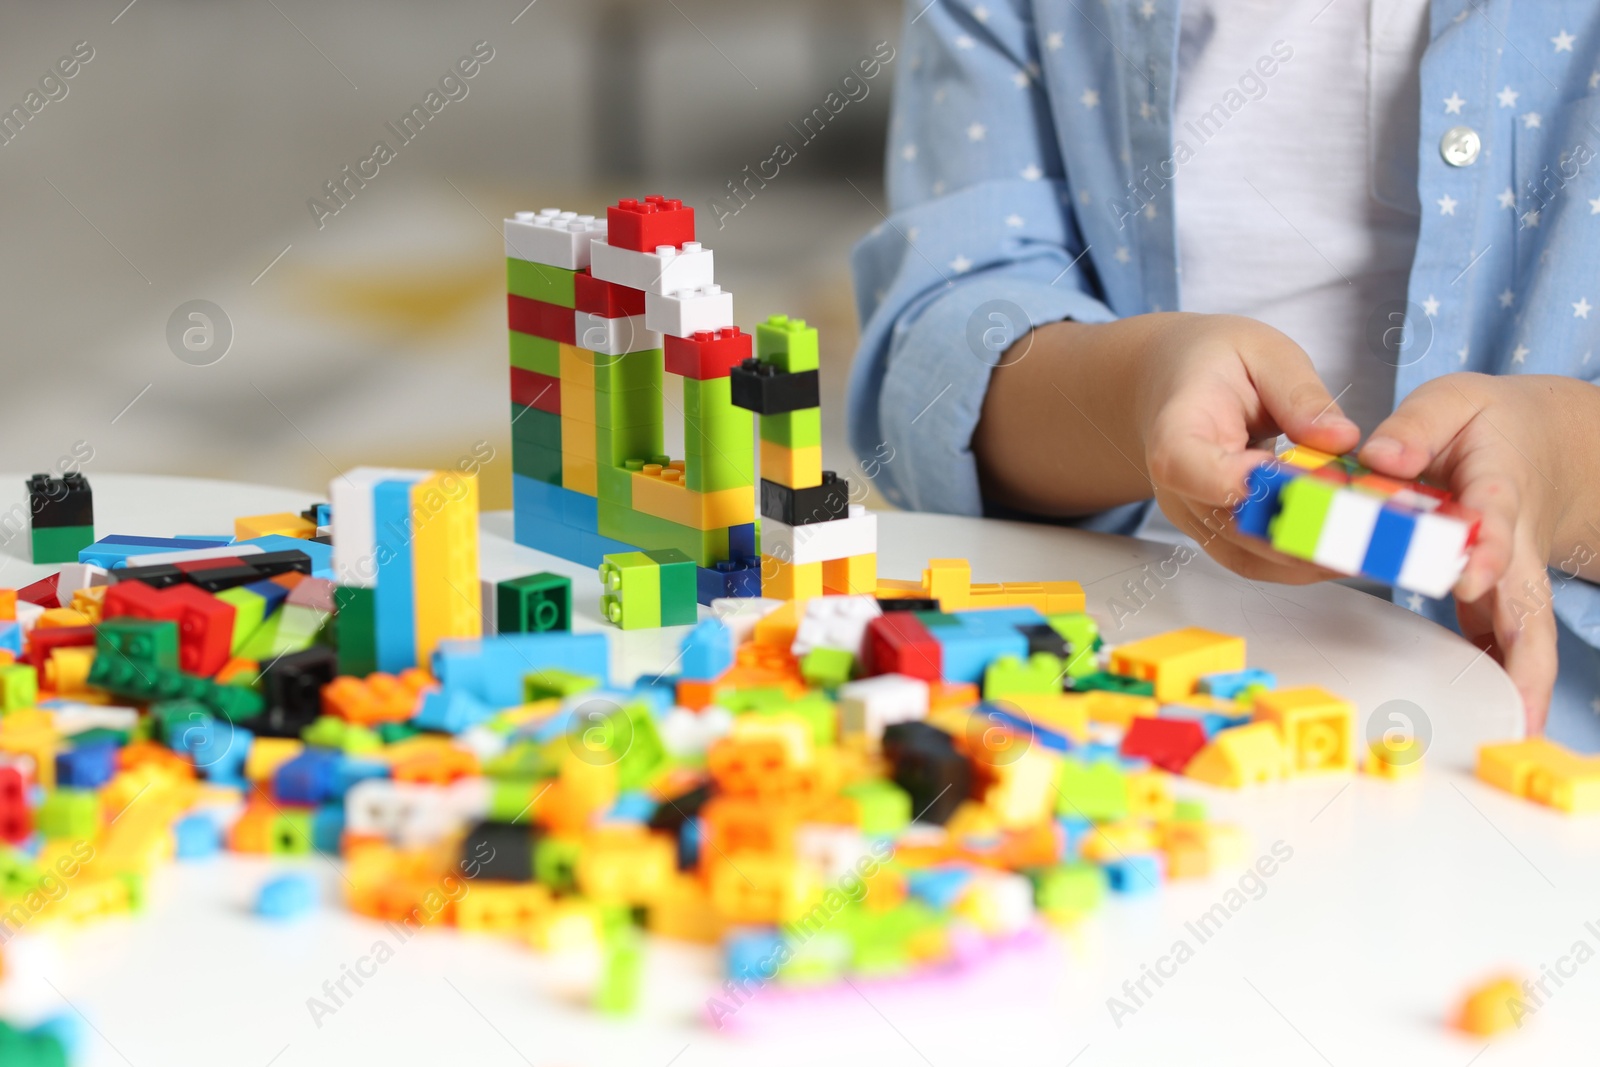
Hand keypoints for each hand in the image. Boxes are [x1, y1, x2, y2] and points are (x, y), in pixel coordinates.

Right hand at [1134, 314, 1361, 582]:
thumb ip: (1301, 394)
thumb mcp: (1263, 352)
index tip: (1302, 484)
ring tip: (1373, 545)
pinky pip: (1258, 562)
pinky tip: (1348, 548)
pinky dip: (1305, 562)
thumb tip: (1341, 440)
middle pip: (1232, 525)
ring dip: (1313, 557)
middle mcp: (1177, 486)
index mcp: (1177, 429)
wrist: (1172, 384)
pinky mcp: (1216, 534)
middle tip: (1372, 526)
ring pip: (1250, 556)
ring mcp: (1194, 517)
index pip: (1189, 467)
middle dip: (1306, 530)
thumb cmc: (1215, 362)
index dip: (1240, 483)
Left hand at [1359, 373, 1565, 729]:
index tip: (1467, 577)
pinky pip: (1504, 643)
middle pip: (1529, 606)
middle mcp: (1511, 545)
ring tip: (1513, 738)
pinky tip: (1493, 722)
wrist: (1543, 441)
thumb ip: (1416, 426)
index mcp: (1496, 490)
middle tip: (1518, 708)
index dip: (1484, 551)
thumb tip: (1378, 458)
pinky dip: (1501, 680)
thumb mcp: (1452, 401)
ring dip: (1522, 686)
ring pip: (1526, 637)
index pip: (1495, 525)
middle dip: (1524, 657)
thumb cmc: (1489, 423)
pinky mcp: (1497, 595)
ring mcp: (1509, 577)